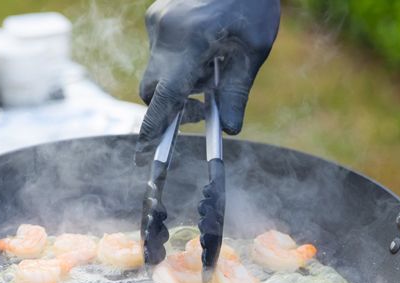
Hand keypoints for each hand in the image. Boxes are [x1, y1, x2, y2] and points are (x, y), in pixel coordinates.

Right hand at [135, 0, 280, 164]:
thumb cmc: (252, 1)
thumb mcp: (254, 49)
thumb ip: (237, 91)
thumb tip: (229, 129)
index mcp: (189, 42)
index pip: (163, 96)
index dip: (152, 127)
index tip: (145, 151)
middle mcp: (164, 32)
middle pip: (152, 89)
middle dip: (171, 104)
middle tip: (201, 104)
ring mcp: (157, 21)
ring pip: (156, 71)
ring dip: (179, 81)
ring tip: (212, 63)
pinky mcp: (156, 15)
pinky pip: (160, 52)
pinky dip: (178, 61)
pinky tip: (203, 46)